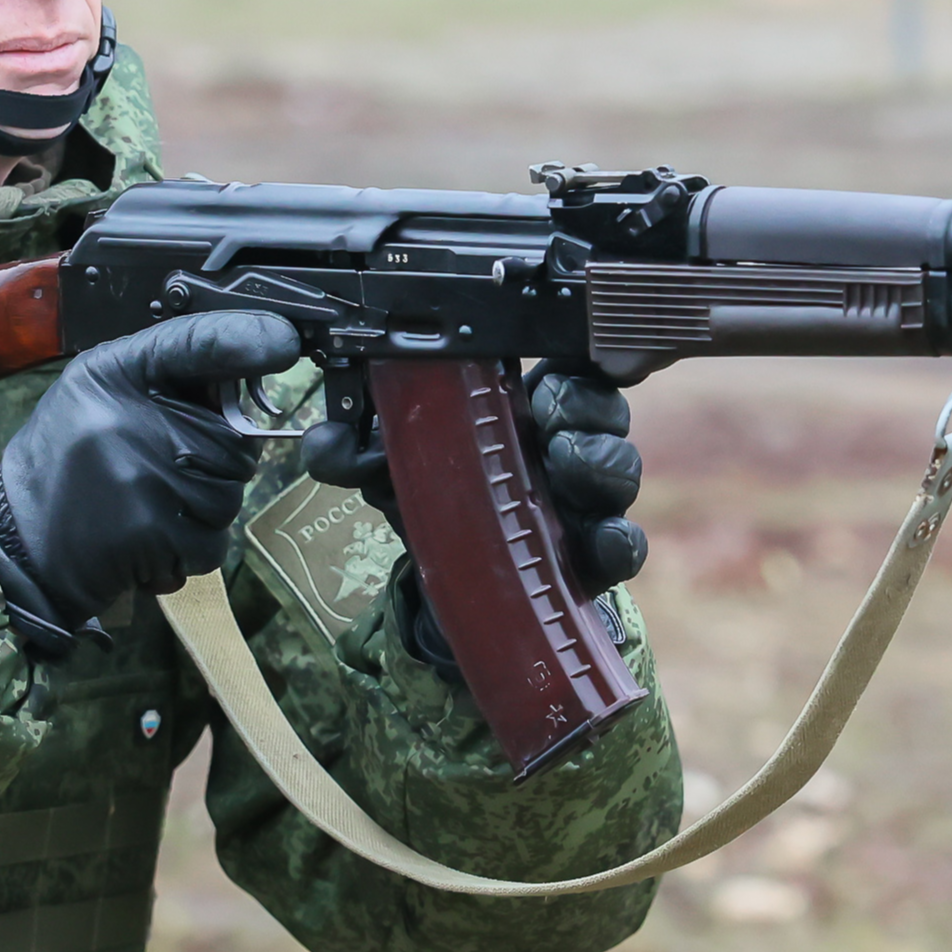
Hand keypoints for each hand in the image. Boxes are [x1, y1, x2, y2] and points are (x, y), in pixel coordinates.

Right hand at [0, 311, 300, 656]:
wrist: (17, 541)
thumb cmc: (67, 462)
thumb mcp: (99, 391)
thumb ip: (169, 374)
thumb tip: (254, 362)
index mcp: (115, 373)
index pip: (199, 341)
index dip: (249, 338)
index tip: (285, 342)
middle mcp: (129, 417)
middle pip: (235, 440)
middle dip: (216, 464)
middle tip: (160, 472)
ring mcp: (142, 476)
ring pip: (229, 494)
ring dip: (202, 511)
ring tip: (146, 506)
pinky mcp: (151, 531)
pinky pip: (213, 541)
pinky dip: (190, 549)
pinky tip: (148, 539)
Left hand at [299, 366, 649, 671]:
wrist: (448, 592)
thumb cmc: (434, 511)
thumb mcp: (393, 471)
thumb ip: (357, 451)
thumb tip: (324, 442)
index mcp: (522, 413)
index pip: (571, 367)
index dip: (580, 359)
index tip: (559, 364)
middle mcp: (563, 450)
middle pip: (605, 409)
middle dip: (585, 406)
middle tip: (549, 416)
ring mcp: (585, 504)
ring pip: (622, 467)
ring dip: (599, 460)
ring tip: (563, 463)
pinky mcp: (594, 561)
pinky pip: (627, 545)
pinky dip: (619, 540)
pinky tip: (599, 539)